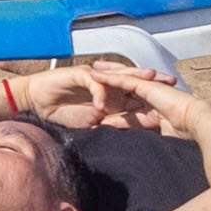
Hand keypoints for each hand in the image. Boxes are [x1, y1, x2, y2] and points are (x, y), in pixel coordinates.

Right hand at [7, 57, 174, 128]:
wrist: (37, 102)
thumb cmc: (62, 112)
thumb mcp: (92, 123)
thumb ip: (109, 124)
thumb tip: (127, 134)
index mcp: (112, 96)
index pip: (138, 94)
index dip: (154, 96)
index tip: (173, 101)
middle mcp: (106, 85)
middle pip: (133, 80)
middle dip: (152, 80)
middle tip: (170, 81)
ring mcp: (94, 78)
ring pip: (118, 76)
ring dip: (132, 78)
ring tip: (147, 80)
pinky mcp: (79, 76)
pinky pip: (94, 83)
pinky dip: (99, 94)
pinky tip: (103, 105)